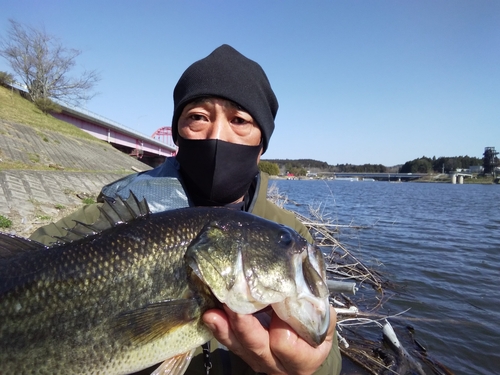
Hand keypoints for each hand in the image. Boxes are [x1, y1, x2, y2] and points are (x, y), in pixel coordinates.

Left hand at [202, 305, 336, 374]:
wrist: (307, 349)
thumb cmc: (315, 331)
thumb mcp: (324, 324)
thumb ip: (316, 311)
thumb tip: (300, 288)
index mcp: (302, 359)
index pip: (284, 343)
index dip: (279, 323)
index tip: (278, 301)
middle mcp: (276, 365)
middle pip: (256, 346)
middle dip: (243, 323)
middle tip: (232, 302)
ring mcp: (257, 360)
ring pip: (238, 346)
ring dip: (224, 326)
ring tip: (213, 312)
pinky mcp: (243, 352)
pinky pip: (229, 342)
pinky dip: (220, 327)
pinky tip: (211, 315)